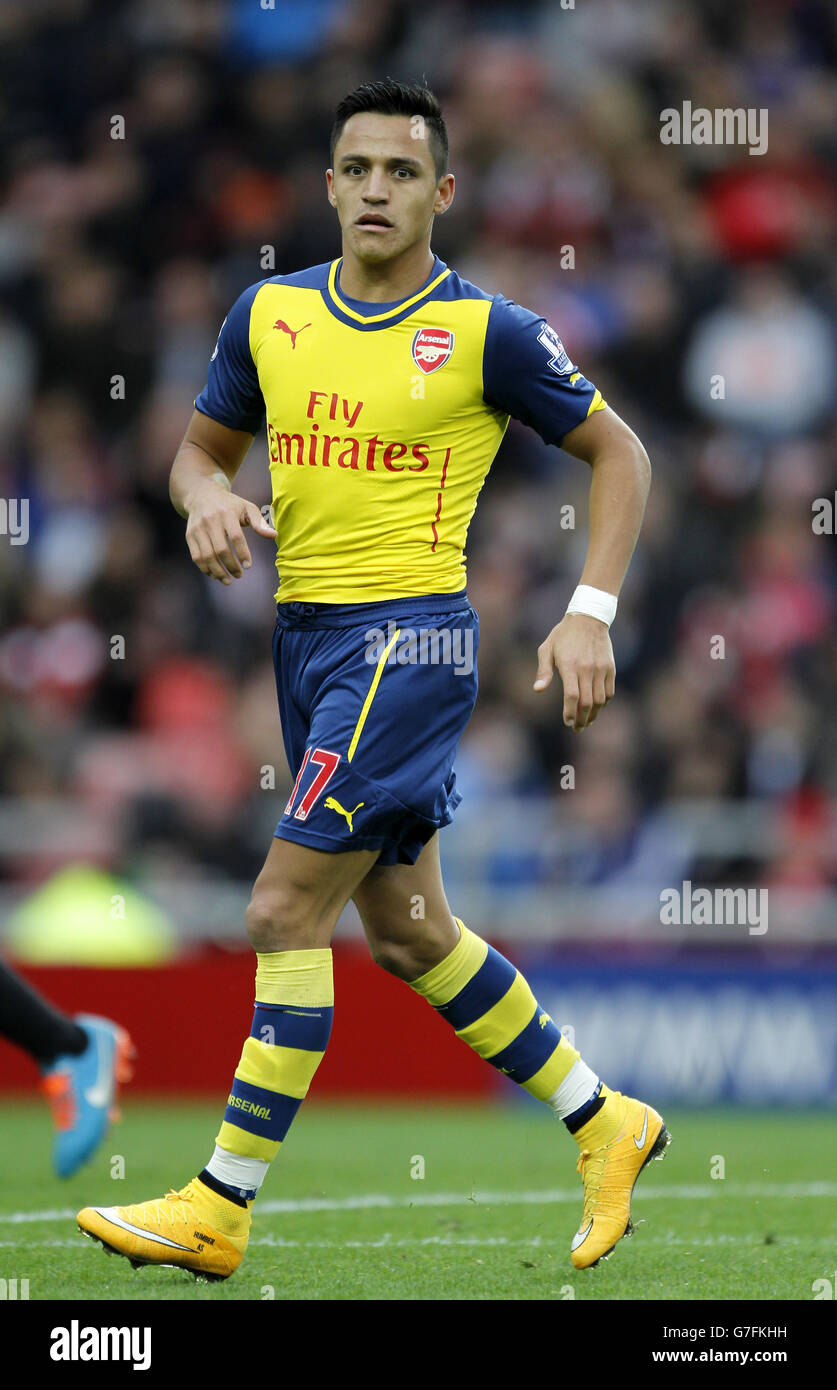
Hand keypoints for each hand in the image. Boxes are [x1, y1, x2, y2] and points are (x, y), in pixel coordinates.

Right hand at [184, 481, 276, 583]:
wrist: (202, 495)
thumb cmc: (230, 504)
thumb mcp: (247, 507)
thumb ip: (260, 522)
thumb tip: (274, 535)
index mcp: (227, 513)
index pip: (236, 537)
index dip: (243, 553)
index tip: (248, 566)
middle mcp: (210, 520)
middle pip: (221, 549)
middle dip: (231, 566)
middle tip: (239, 575)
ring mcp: (198, 528)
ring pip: (206, 555)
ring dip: (218, 571)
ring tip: (227, 580)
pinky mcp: (190, 535)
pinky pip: (196, 556)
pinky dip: (205, 568)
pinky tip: (215, 574)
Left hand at [533, 613, 615, 730]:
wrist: (588, 618)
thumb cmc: (563, 635)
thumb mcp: (547, 649)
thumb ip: (543, 671)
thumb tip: (537, 690)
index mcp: (569, 665)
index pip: (572, 696)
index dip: (569, 712)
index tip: (567, 722)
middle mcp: (587, 669)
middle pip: (587, 703)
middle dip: (581, 719)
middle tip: (577, 728)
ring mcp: (600, 669)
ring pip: (600, 700)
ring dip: (593, 714)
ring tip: (586, 721)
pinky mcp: (610, 668)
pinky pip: (609, 692)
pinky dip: (603, 703)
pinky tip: (596, 708)